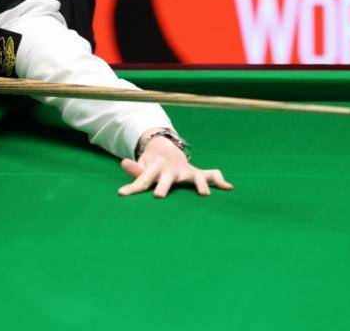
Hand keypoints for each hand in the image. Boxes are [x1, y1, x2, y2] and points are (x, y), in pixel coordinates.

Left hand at [118, 132, 233, 197]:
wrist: (165, 152)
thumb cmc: (151, 168)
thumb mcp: (141, 168)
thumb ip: (135, 171)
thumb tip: (123, 163)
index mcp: (155, 169)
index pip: (143, 179)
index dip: (132, 187)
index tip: (122, 193)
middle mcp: (172, 170)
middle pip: (167, 178)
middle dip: (163, 186)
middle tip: (159, 196)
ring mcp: (186, 171)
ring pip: (194, 176)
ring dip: (200, 184)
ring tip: (204, 194)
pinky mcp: (198, 173)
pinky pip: (211, 174)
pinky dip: (220, 180)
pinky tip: (228, 187)